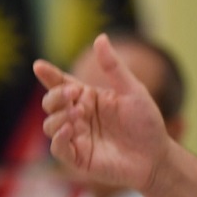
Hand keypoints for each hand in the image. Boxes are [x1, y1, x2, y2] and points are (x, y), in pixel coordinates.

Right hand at [34, 33, 170, 191]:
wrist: (157, 155)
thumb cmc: (146, 122)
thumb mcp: (133, 90)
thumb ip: (114, 67)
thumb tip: (100, 38)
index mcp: (88, 97)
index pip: (62, 84)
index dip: (49, 75)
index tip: (39, 66)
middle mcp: (78, 116)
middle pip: (51, 103)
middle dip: (56, 96)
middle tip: (72, 93)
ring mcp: (76, 137)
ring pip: (50, 125)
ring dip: (59, 116)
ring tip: (78, 113)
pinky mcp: (78, 158)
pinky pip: (58, 148)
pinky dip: (59, 138)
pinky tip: (69, 129)